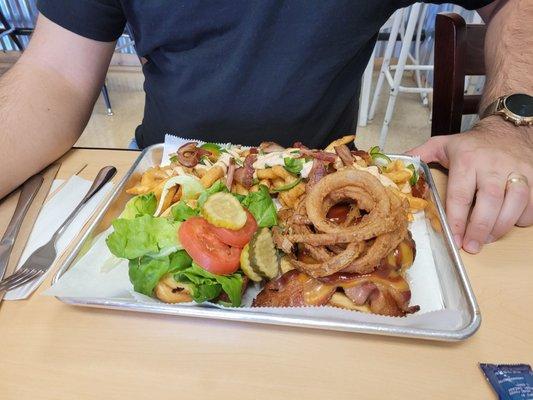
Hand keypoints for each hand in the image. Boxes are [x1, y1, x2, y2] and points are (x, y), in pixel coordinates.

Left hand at [407, 116, 532, 253]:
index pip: (461, 194)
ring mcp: (517, 170)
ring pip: (515, 203)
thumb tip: (399, 165)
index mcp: (467, 160)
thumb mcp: (443, 145)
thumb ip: (420, 155)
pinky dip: (523, 218)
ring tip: (488, 239)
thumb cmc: (472, 144)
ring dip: (501, 226)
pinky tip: (509, 223)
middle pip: (490, 201)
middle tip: (471, 246)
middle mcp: (493, 165)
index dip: (457, 220)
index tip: (454, 238)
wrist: (508, 128)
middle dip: (480, 228)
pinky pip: (532, 203)